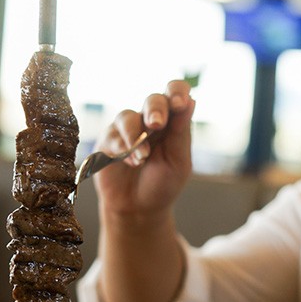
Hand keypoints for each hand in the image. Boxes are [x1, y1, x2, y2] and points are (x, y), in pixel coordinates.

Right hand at [94, 80, 195, 215]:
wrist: (139, 209)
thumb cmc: (163, 183)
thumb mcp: (178, 161)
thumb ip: (182, 132)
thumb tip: (192, 99)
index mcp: (172, 121)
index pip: (175, 93)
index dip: (177, 92)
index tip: (180, 103)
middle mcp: (149, 120)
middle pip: (152, 100)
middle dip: (155, 109)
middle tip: (157, 125)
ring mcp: (127, 129)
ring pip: (127, 116)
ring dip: (136, 135)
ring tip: (143, 158)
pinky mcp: (108, 141)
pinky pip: (112, 136)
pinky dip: (122, 149)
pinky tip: (132, 163)